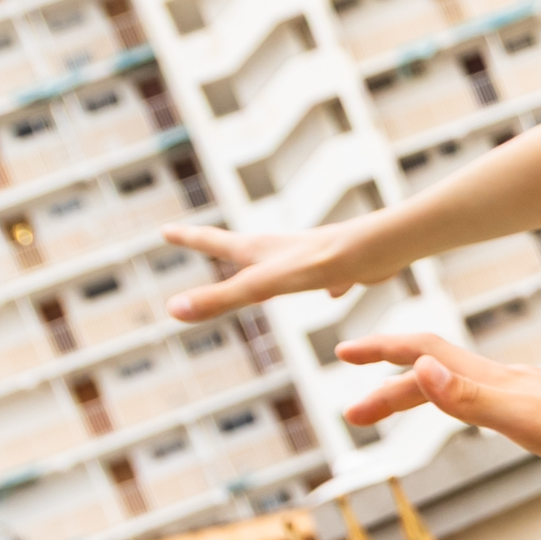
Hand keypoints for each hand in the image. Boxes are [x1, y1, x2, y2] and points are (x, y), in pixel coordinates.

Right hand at [165, 223, 359, 319]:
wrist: (377, 249)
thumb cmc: (320, 264)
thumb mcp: (263, 286)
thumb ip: (222, 298)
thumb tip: (173, 310)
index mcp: (261, 251)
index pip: (214, 242)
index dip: (188, 239)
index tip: (163, 229)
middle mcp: (283, 248)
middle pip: (244, 247)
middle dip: (220, 246)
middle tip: (203, 240)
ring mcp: (312, 256)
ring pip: (283, 260)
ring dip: (268, 263)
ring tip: (267, 268)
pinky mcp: (341, 267)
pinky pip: (324, 275)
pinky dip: (320, 282)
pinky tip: (335, 292)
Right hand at [333, 333, 540, 473]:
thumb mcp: (525, 420)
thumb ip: (470, 397)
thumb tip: (417, 370)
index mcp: (494, 382)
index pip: (423, 355)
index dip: (381, 352)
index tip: (342, 354)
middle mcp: (507, 382)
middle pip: (434, 372)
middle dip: (388, 386)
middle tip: (354, 413)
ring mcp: (527, 394)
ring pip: (460, 385)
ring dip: (421, 393)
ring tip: (397, 408)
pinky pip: (487, 400)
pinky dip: (460, 402)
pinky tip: (470, 413)